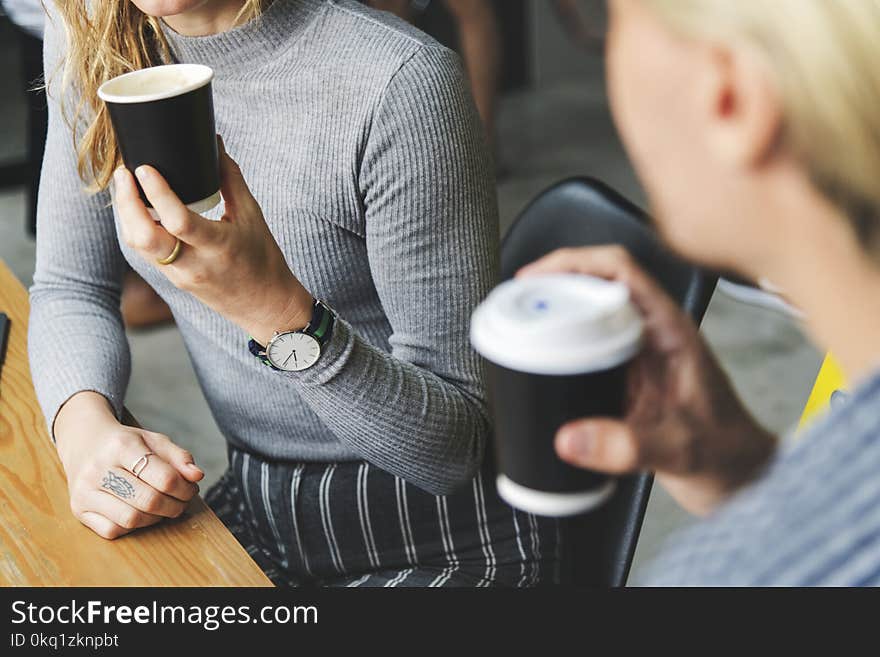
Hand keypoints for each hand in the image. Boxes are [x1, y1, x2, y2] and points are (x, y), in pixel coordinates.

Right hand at [55, 392, 203, 538]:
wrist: (85, 442)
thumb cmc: (125, 444)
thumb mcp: (154, 440)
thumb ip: (179, 457)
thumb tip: (197, 476)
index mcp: (122, 446)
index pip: (164, 478)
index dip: (185, 489)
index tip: (191, 489)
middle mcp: (99, 469)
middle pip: (149, 501)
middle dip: (174, 506)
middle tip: (181, 502)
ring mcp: (85, 491)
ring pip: (131, 519)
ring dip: (155, 518)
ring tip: (162, 508)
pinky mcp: (78, 509)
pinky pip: (112, 531)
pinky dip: (132, 527)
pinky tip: (139, 513)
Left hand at [114, 137, 313, 345]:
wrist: (266, 307)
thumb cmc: (263, 260)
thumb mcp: (253, 217)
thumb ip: (231, 180)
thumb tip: (215, 145)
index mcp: (219, 247)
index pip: (178, 221)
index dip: (156, 192)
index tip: (144, 168)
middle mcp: (194, 265)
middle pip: (143, 237)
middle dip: (126, 203)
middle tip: (124, 173)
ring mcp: (180, 275)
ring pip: (138, 245)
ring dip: (126, 214)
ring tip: (125, 185)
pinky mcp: (174, 280)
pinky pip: (146, 252)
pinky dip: (136, 228)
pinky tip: (135, 208)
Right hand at [518, 246, 776, 515]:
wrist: (741, 476)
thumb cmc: (725, 454)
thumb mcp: (677, 450)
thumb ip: (626, 446)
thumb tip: (569, 438)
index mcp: (670, 330)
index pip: (620, 270)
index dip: (573, 263)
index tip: (536, 277)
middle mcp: (653, 333)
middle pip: (597, 283)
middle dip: (554, 283)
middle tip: (517, 300)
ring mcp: (640, 352)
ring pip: (591, 311)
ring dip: (556, 310)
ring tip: (519, 321)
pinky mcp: (629, 375)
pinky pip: (588, 343)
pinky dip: (561, 341)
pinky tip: (539, 358)